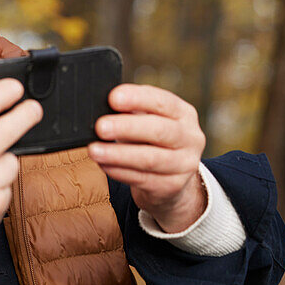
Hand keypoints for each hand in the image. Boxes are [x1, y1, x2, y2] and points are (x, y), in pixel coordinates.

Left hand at [88, 83, 206, 232]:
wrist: (172, 174)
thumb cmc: (151, 137)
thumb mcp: (147, 118)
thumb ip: (130, 110)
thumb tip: (99, 108)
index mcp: (183, 113)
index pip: (162, 101)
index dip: (137, 98)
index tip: (112, 98)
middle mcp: (190, 138)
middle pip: (159, 131)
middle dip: (126, 128)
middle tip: (100, 127)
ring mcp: (185, 164)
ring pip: (150, 159)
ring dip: (118, 155)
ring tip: (94, 150)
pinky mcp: (173, 186)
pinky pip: (143, 179)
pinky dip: (120, 171)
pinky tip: (104, 165)